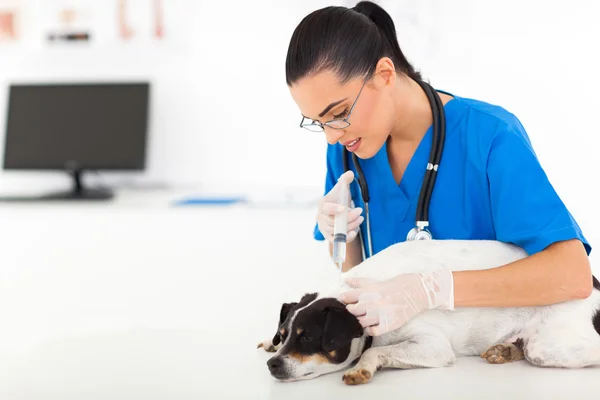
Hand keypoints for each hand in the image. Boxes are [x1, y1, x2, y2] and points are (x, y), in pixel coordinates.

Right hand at [316, 170, 363, 242]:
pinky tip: (354, 232)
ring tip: (360, 219)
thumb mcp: (342, 188)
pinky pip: (336, 239)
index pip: (326, 208)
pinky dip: (345, 237)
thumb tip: (349, 174)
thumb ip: (345, 180)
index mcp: (323, 205)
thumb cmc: (339, 199)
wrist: (337, 212)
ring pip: (337, 230)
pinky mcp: (328, 236)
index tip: (345, 208)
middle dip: (349, 217)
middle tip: (360, 212)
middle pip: (333, 221)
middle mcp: (321, 217)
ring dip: (350, 225)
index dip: (334, 209)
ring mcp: (324, 227)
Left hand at [339, 268, 453, 335]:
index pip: (347, 297)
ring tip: (363, 318)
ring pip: (360, 322)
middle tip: (354, 311)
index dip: (344, 300)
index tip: (345, 301)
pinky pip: (373, 331)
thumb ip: (359, 282)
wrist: (416, 291)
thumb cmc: (395, 285)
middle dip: (351, 311)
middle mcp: (373, 302)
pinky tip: (371, 326)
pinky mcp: (389, 324)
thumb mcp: (375, 281)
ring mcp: (381, 314)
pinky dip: (369, 330)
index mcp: (368, 290)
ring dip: (359, 321)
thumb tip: (344, 279)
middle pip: (352, 311)